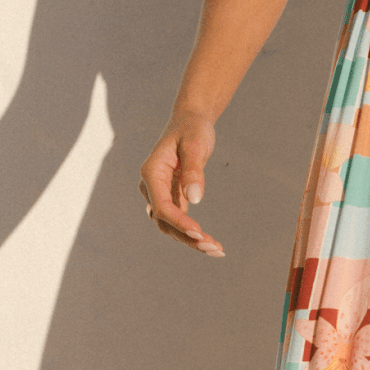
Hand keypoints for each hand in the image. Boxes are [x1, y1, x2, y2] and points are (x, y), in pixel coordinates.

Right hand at [140, 110, 224, 257]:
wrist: (191, 119)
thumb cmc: (192, 128)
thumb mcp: (195, 145)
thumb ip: (193, 170)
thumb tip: (195, 199)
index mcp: (152, 173)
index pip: (162, 207)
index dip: (180, 222)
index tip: (200, 232)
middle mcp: (151, 186)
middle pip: (165, 222)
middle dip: (188, 237)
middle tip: (214, 248)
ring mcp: (160, 193)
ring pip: (171, 226)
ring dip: (191, 240)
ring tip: (217, 250)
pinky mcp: (172, 196)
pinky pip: (180, 220)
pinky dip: (194, 232)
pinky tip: (214, 243)